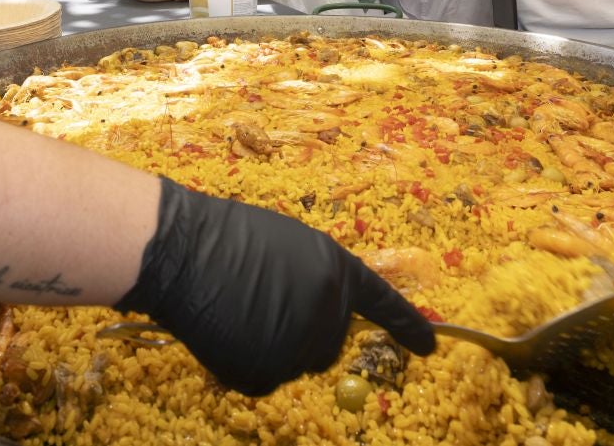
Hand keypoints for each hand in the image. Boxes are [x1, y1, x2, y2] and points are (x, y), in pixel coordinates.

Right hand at [117, 177, 434, 395]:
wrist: (183, 252)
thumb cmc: (227, 237)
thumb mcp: (289, 245)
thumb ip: (316, 279)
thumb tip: (320, 311)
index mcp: (337, 270)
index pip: (382, 303)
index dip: (408, 325)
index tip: (430, 346)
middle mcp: (329, 312)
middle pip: (328, 342)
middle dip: (304, 331)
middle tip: (261, 302)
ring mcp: (300, 345)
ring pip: (296, 361)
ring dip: (274, 346)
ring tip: (238, 310)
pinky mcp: (268, 374)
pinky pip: (265, 377)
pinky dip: (247, 362)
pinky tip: (226, 331)